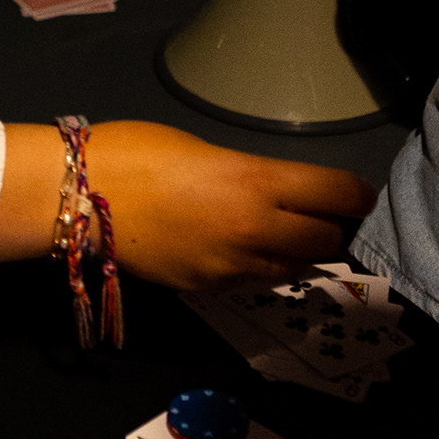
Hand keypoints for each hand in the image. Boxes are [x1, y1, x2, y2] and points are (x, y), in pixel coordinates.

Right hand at [0, 118, 375, 286]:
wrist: (80, 198)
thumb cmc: (137, 151)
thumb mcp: (206, 150)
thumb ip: (250, 176)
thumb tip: (273, 191)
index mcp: (258, 183)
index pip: (338, 195)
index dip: (357, 195)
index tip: (358, 195)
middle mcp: (256, 230)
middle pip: (326, 239)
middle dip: (332, 228)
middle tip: (326, 216)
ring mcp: (232, 266)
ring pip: (293, 267)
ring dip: (297, 251)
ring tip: (284, 233)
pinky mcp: (208, 288)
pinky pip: (252, 280)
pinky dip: (258, 266)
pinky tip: (239, 248)